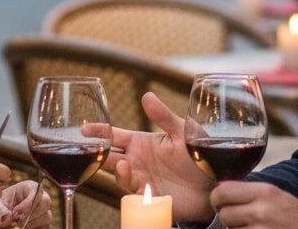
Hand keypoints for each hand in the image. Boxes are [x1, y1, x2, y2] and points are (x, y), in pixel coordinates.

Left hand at [0, 180, 50, 228]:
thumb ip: (1, 211)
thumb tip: (8, 218)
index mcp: (29, 187)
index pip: (37, 190)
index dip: (28, 202)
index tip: (15, 213)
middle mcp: (39, 198)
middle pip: (46, 202)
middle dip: (31, 213)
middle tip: (16, 221)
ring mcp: (43, 212)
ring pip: (46, 217)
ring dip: (31, 224)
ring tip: (16, 225)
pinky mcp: (44, 224)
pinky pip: (45, 227)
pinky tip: (23, 228)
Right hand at [101, 92, 213, 222]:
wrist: (213, 183)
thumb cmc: (196, 153)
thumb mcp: (181, 131)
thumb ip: (163, 117)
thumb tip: (146, 96)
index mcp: (141, 143)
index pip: (114, 136)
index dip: (99, 132)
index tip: (84, 129)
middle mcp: (137, 162)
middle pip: (109, 158)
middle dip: (99, 156)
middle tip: (95, 151)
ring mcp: (142, 182)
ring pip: (120, 178)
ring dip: (119, 173)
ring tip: (124, 166)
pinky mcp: (150, 201)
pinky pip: (136, 199)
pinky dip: (135, 195)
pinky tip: (142, 190)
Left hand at [211, 181, 297, 228]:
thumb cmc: (296, 217)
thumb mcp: (276, 195)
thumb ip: (251, 193)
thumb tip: (221, 191)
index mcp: (264, 192)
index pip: (223, 191)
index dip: (217, 199)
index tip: (219, 204)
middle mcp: (262, 211)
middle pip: (224, 214)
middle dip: (227, 219)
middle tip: (236, 221)